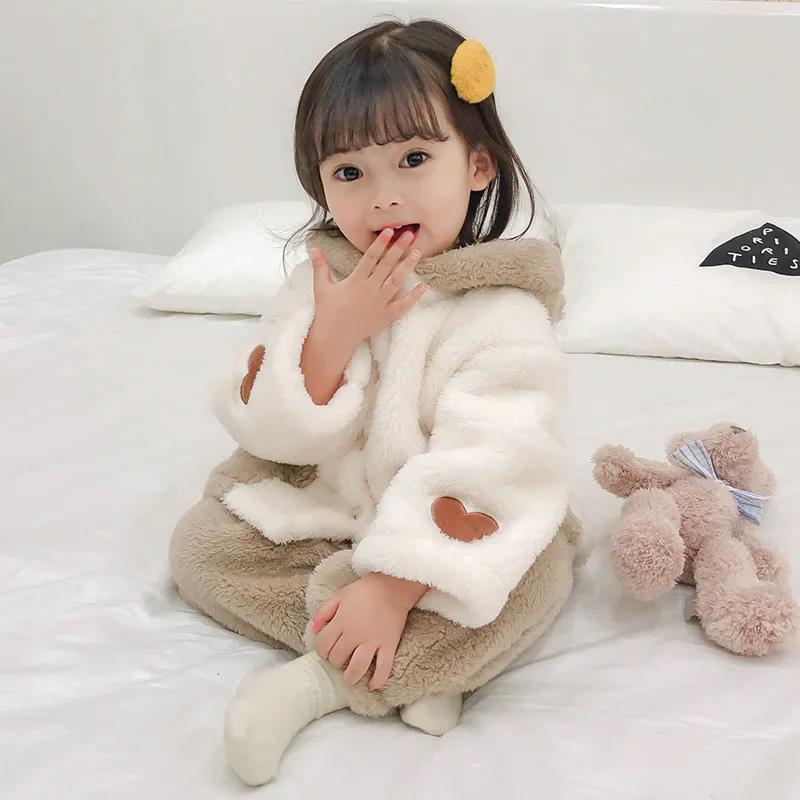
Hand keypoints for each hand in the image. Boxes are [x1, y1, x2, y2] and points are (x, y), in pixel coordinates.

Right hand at [308, 227, 426, 348]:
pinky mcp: (385, 316)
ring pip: (397, 282)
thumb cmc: (327, 312)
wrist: (334, 337)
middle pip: (387, 265)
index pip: (370, 257)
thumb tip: (313, 248)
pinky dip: (413, 297)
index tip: (388, 231)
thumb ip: (320, 266)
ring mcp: (379, 303)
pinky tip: (423, 286)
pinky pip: (402, 306)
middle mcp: (370, 290)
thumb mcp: (321, 287)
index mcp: (356, 281)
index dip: (380, 243)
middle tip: (409, 234)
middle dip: (398, 248)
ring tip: (417, 253)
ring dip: (407, 267)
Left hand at [311, 573, 426, 690]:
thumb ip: (323, 612)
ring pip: (356, 668)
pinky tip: (372, 685)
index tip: (327, 649)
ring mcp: (373, 642)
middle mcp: (355, 634)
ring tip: (349, 677)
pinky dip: (377, 680)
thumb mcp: (339, 595)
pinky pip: (384, 668)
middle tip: (341, 657)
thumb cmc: (364, 590)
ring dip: (350, 677)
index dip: (322, 650)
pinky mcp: (389, 645)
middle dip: (336, 661)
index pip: (323, 646)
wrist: (393, 586)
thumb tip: (313, 630)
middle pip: (338, 659)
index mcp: (341, 622)